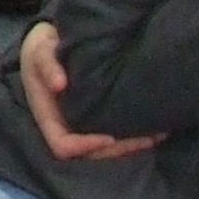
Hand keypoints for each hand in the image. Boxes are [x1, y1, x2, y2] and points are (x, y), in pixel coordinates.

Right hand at [17, 23, 160, 163]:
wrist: (50, 44)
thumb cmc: (42, 49)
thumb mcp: (40, 51)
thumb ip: (47, 65)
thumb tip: (59, 84)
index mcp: (48, 118)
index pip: (63, 146)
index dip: (86, 146)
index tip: (109, 137)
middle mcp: (65, 127)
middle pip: (91, 153)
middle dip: (119, 149)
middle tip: (147, 139)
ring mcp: (81, 125)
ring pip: (107, 148)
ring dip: (132, 145)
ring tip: (158, 134)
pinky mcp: (96, 119)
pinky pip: (115, 135)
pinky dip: (134, 135)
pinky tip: (156, 128)